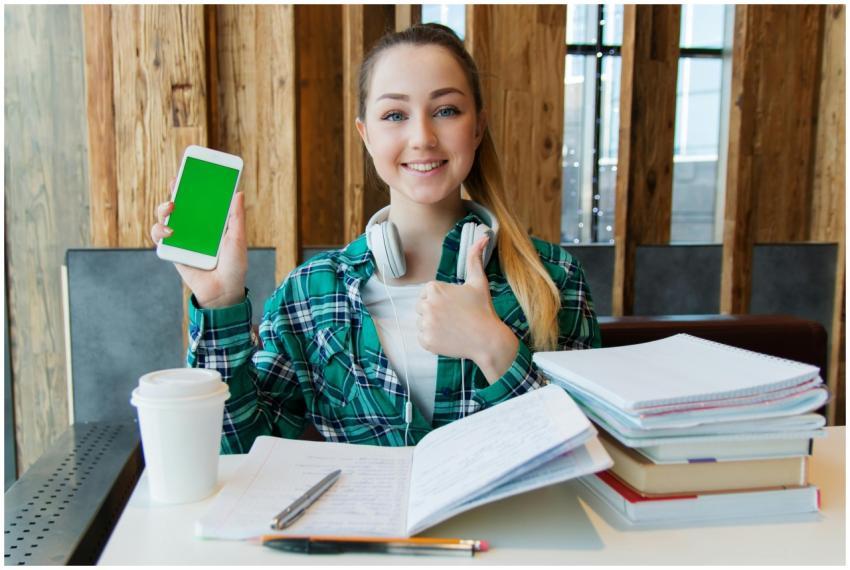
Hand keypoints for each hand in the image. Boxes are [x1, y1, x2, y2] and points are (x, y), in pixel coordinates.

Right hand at [149, 178, 247, 307]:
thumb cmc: (234, 266)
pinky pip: (160, 238)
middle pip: (179, 205)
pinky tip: (170, 231)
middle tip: (175, 183)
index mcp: (210, 223)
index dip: (192, 185)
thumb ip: (236, 217)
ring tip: (171, 207)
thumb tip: (238, 192)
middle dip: (174, 191)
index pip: (199, 200)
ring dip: (163, 209)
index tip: (188, 171)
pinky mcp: (173, 252)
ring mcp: (182, 239)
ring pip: (165, 218)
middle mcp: (194, 228)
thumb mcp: (237, 239)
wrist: (223, 292)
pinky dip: (160, 231)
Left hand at [415, 236, 518, 381]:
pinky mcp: (426, 341)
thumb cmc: (483, 309)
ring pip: (421, 322)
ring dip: (433, 325)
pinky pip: (422, 338)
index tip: (455, 305)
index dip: (441, 299)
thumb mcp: (478, 281)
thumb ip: (475, 258)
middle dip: (435, 311)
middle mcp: (427, 305)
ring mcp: (426, 324)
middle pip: (422, 307)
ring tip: (452, 327)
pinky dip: (432, 339)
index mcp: (434, 288)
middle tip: (454, 317)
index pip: (427, 293)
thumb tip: (484, 237)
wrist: (487, 339)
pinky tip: (448, 337)